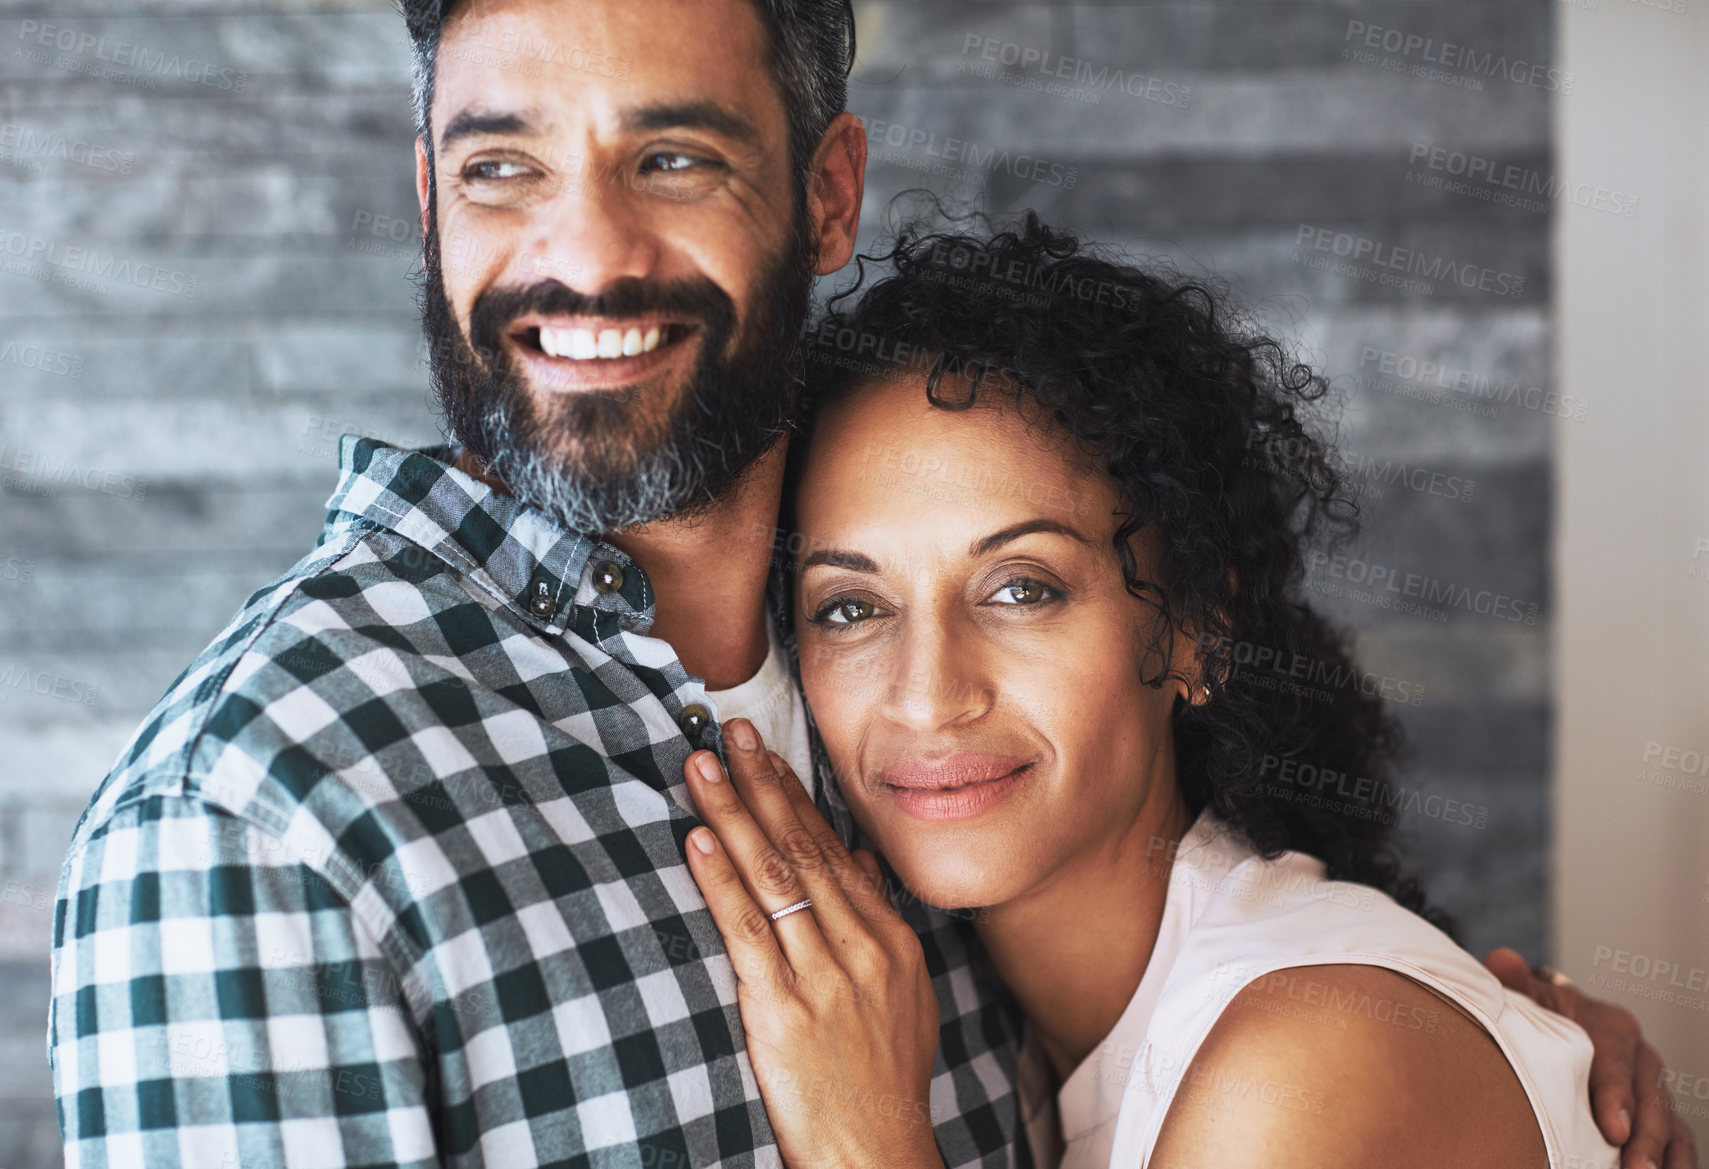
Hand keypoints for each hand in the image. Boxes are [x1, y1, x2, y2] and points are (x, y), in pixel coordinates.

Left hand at [682, 719, 944, 1168]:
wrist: (876, 1151)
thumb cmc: (884, 1079)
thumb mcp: (904, 994)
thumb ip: (878, 920)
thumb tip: (855, 858)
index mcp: (889, 939)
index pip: (832, 849)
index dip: (794, 797)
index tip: (764, 753)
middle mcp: (861, 946)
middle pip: (803, 847)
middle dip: (762, 784)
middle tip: (729, 733)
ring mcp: (824, 975)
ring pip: (774, 876)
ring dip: (733, 814)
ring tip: (702, 768)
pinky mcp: (783, 1009)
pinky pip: (747, 930)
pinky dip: (720, 880)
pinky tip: (697, 841)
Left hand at [1485, 948, 1698, 1168]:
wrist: (1562, 1025)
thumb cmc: (1541, 1014)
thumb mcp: (1529, 997)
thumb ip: (1516, 984)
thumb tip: (1502, 960)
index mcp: (1612, 1027)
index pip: (1617, 1061)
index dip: (1616, 1095)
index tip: (1612, 1128)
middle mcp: (1641, 1059)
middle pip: (1649, 1101)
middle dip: (1644, 1138)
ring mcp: (1654, 1090)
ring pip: (1668, 1126)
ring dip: (1663, 1156)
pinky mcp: (1660, 1117)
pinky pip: (1677, 1142)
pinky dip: (1677, 1161)